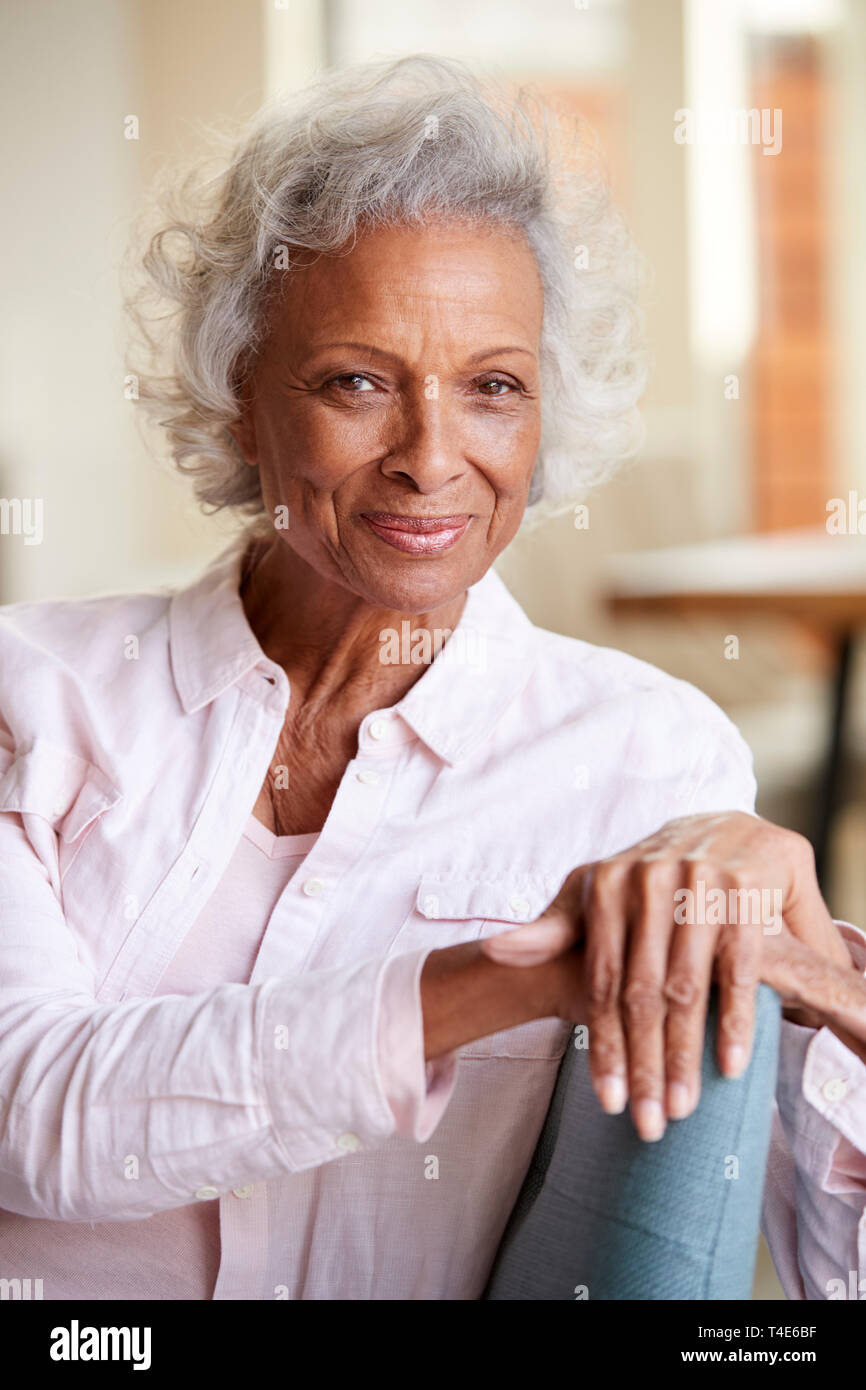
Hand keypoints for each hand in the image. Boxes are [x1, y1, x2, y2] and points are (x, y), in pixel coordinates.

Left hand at [480, 811, 855, 1139]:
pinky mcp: (742, 895)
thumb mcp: (594, 895)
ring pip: (687, 990)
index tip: (609, 1103)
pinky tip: (730, 1068)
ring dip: (686, 1056)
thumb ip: (552, 929)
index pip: (601, 983)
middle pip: (642, 995)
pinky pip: (736, 971)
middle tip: (649, 1124)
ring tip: (682, 1108)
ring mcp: (698, 887)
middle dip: (644, 1065)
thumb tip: (494, 952)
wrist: (722, 832)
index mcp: (604, 886)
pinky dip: (734, 1022)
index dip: (604, 1046)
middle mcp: (648, 883)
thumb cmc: (645, 879)